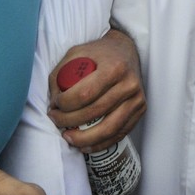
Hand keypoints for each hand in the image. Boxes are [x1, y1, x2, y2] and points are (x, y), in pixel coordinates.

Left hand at [48, 29, 145, 152]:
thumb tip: (54, 102)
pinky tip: (84, 145)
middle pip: (95, 112)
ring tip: (68, 137)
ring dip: (84, 138)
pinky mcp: (140, 110)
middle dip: (70, 121)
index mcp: (113, 67)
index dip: (66, 104)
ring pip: (109, 128)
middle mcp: (128, 84)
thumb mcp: (76, 53)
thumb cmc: (99, 53)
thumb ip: (61, 74)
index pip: (85, 93)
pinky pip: (119, 133)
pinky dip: (100, 144)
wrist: (126, 50)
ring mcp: (137, 99)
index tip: (54, 105)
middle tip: (56, 121)